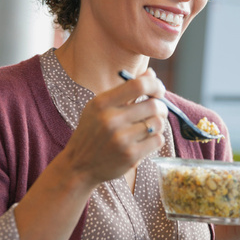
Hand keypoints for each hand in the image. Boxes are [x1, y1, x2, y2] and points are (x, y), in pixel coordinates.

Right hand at [62, 68, 168, 185]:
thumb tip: (151, 74)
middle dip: (161, 107)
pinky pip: (157, 140)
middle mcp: (111, 120)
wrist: (79, 165)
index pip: (138, 85)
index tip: (158, 90)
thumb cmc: (92, 132)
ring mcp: (121, 139)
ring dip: (158, 124)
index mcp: (102, 103)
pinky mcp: (130, 156)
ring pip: (158, 123)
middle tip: (158, 111)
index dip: (155, 85)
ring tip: (148, 127)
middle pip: (153, 105)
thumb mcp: (100, 107)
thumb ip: (126, 90)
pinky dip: (155, 139)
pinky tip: (144, 140)